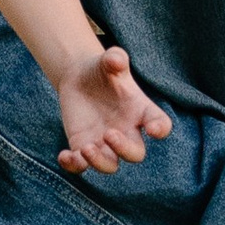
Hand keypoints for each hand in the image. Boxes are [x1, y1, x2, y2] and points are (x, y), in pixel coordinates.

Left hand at [53, 44, 172, 175]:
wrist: (80, 78)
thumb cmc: (102, 70)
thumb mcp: (109, 61)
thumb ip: (115, 59)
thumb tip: (116, 59)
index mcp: (140, 111)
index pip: (160, 124)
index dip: (160, 129)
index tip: (154, 129)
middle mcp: (127, 132)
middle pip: (135, 153)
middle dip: (124, 149)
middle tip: (109, 133)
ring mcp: (105, 143)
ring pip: (110, 165)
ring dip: (99, 162)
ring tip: (85, 148)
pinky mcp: (83, 146)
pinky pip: (81, 166)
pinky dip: (73, 166)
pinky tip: (63, 156)